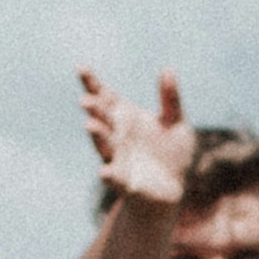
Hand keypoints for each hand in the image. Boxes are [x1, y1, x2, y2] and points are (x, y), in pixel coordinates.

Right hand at [80, 66, 194, 210]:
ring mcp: (117, 157)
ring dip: (97, 135)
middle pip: (102, 118)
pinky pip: (115, 178)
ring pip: (104, 145)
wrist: (173, 190)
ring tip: (89, 125)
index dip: (92, 83)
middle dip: (94, 110)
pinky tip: (104, 172)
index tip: (81, 68)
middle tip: (87, 101)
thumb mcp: (177, 123)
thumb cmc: (172, 154)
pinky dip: (109, 175)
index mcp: (124, 116)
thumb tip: (168, 70)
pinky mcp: (124, 182)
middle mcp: (116, 135)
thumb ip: (171, 100)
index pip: (104, 96)